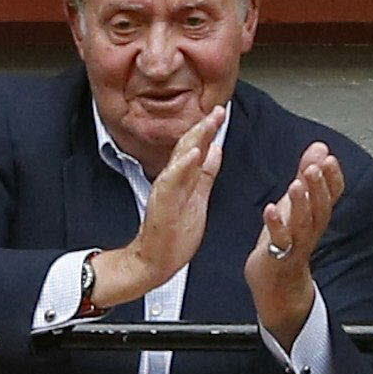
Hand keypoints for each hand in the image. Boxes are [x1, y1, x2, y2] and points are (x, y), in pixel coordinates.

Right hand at [92, 107, 225, 309]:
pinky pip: (173, 182)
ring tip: (208, 122)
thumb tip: (215, 150)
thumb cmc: (173, 237)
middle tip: (218, 110)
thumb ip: (204, 174)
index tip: (220, 113)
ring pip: (181, 159)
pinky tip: (193, 153)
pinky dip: (183, 166)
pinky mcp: (162, 205)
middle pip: (188, 148)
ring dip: (195, 139)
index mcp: (182, 180)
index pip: (195, 149)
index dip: (208, 131)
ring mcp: (166, 192)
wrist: (152, 263)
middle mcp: (172, 182)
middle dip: (204, 128)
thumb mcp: (197, 198)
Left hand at [246, 141, 342, 350]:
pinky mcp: (278, 256)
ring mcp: (296, 244)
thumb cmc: (286, 241)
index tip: (329, 158)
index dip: (333, 177)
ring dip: (301, 203)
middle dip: (319, 186)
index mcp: (318, 215)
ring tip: (296, 184)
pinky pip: (279, 241)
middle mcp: (312, 229)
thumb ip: (306, 175)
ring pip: (304, 223)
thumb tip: (319, 147)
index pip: (334, 193)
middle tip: (314, 167)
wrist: (275, 283)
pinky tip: (270, 209)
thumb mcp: (298, 204)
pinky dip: (276, 225)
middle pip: (321, 206)